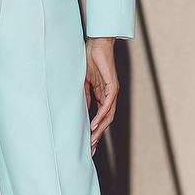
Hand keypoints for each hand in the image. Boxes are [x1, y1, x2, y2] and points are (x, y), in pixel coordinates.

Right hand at [84, 36, 119, 155]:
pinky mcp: (113, 86)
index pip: (100, 118)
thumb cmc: (90, 60)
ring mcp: (113, 92)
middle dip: (97, 136)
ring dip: (99, 129)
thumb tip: (82, 113)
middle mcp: (110, 96)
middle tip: (90, 150)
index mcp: (103, 96)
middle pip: (106, 121)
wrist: (97, 44)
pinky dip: (101, 116)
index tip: (88, 144)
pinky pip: (107, 104)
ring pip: (108, 116)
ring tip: (91, 141)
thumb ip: (85, 98)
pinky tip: (94, 125)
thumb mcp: (84, 84)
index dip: (95, 131)